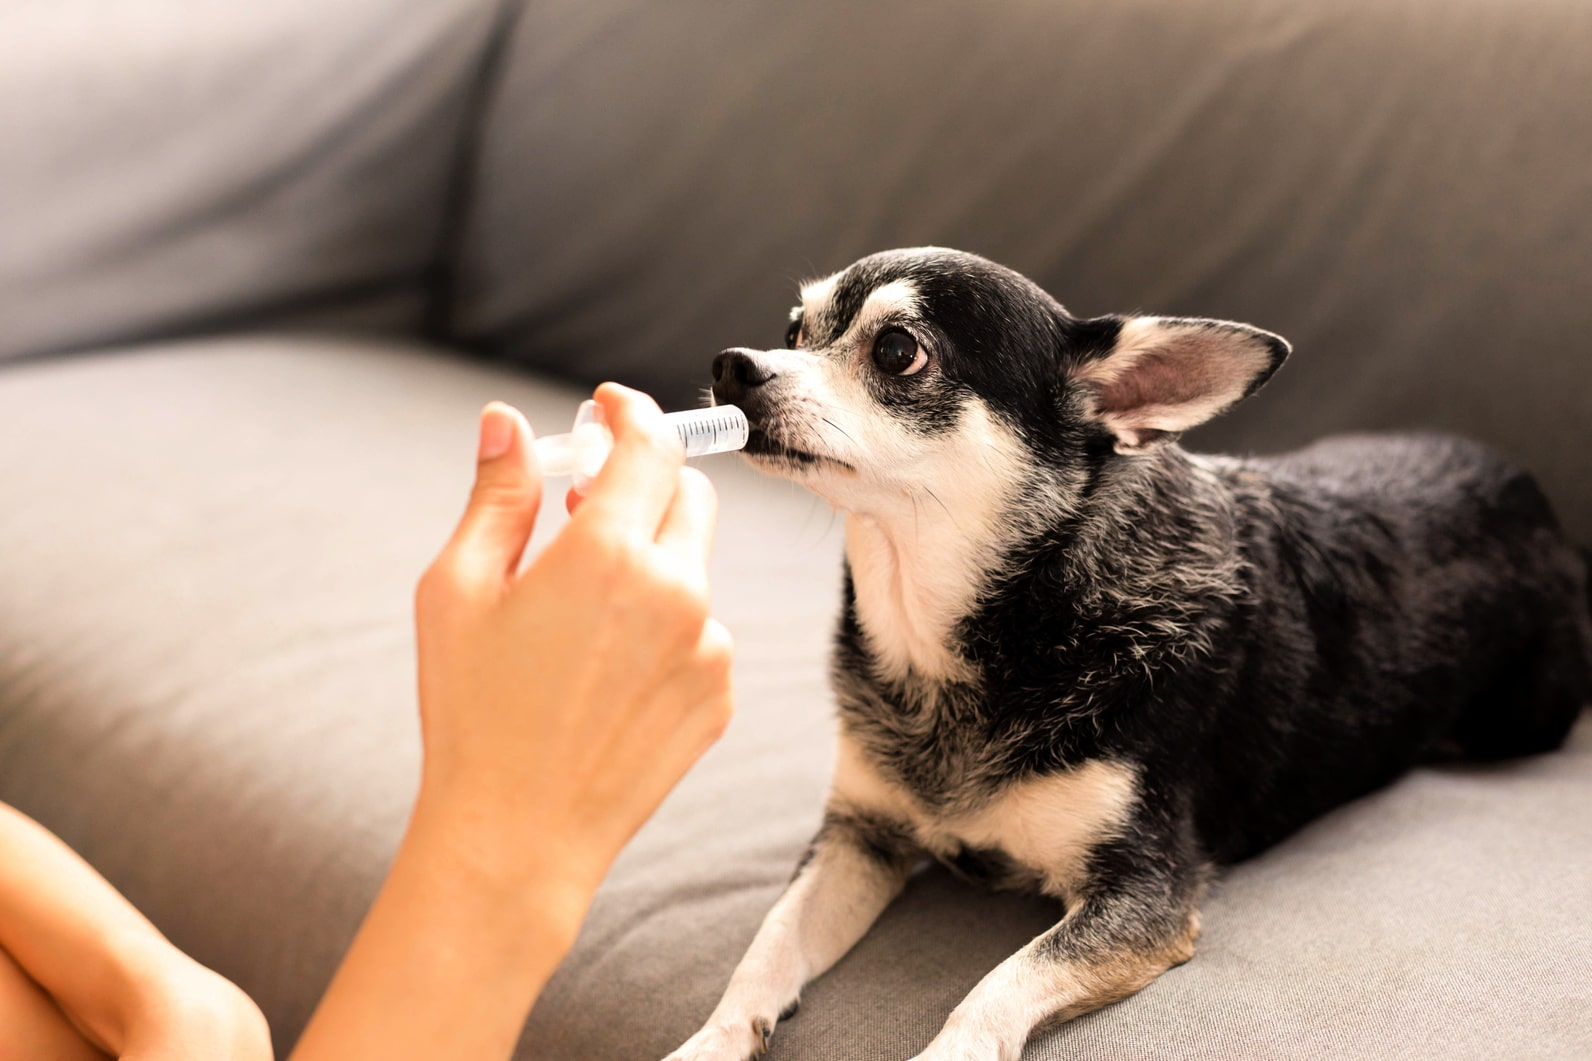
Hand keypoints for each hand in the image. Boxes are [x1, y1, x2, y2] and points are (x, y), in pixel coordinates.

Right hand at [413, 383, 733, 923]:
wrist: (517, 838)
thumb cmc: (473, 712)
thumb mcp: (458, 591)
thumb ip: (498, 495)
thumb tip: (506, 421)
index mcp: (608, 553)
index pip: (650, 443)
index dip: (630, 410)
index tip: (608, 406)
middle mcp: (677, 590)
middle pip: (687, 494)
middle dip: (644, 482)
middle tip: (586, 507)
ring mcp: (708, 645)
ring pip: (692, 566)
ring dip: (650, 563)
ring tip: (579, 621)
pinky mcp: (719, 693)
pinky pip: (702, 630)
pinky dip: (666, 627)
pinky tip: (605, 675)